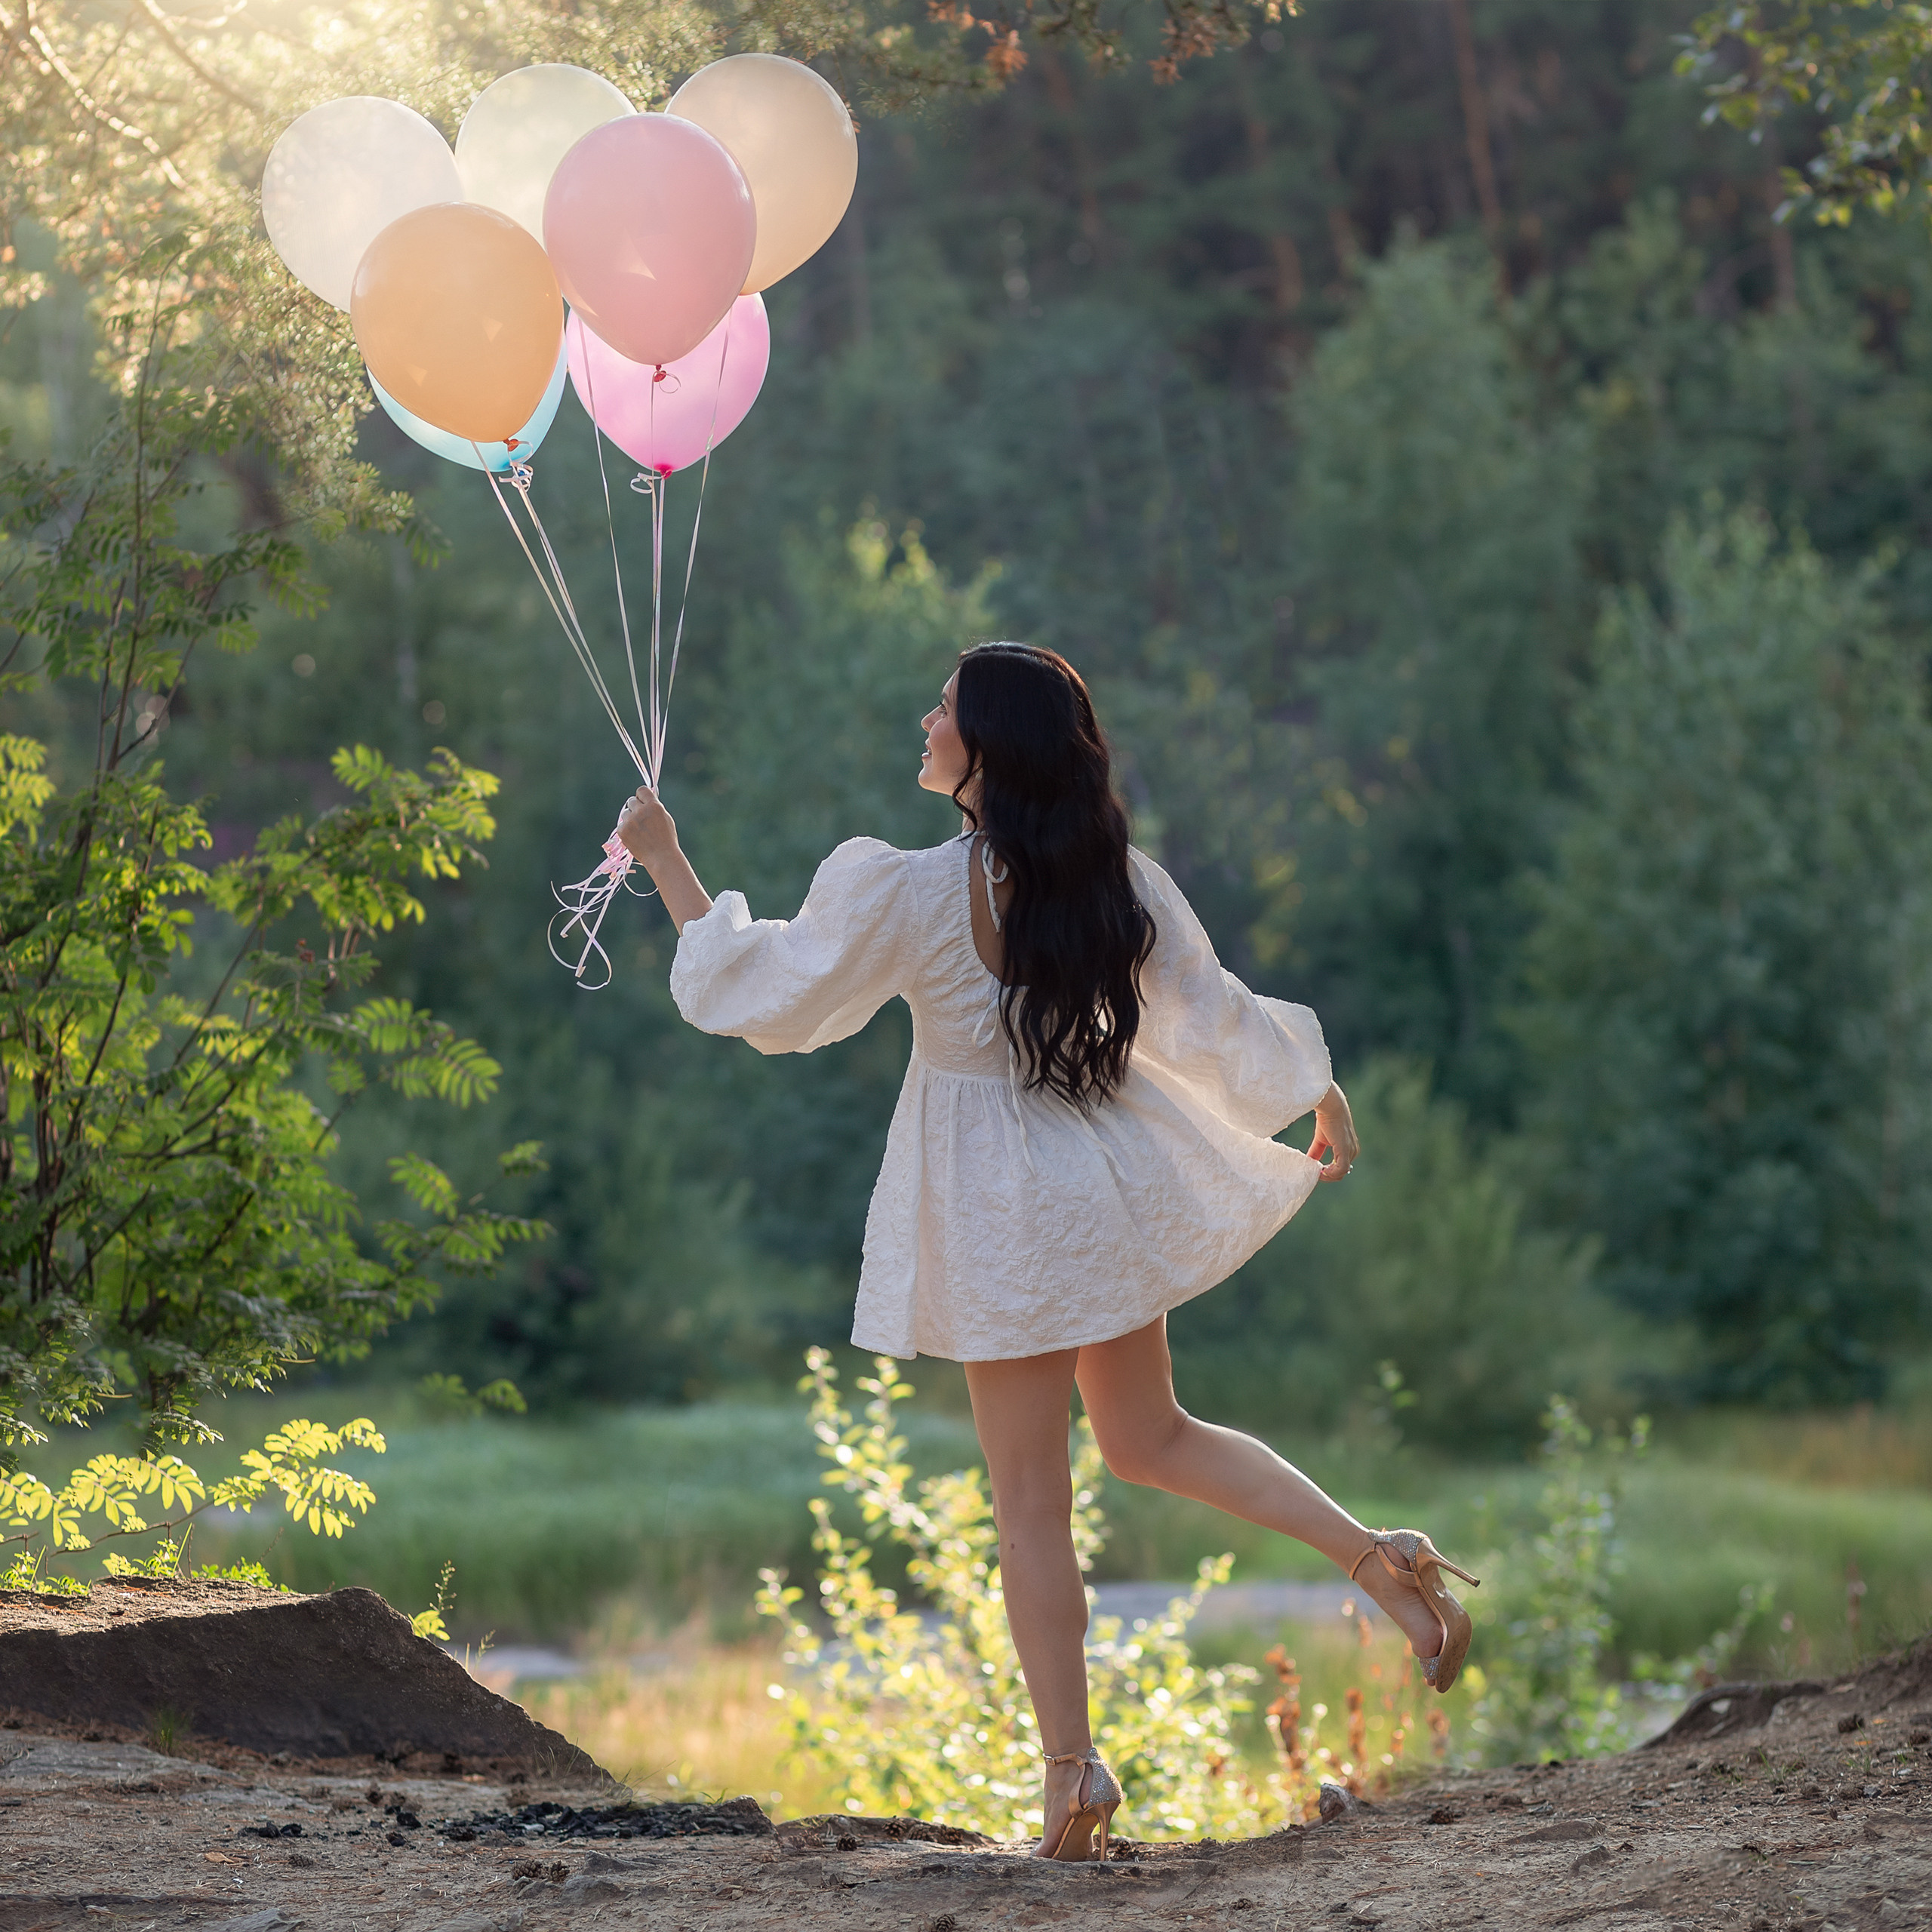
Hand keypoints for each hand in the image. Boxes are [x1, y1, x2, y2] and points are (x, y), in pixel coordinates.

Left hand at [615, 784, 713, 932]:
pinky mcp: (622, 831)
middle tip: (641, 819)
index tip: (643, 802)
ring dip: (630, 818)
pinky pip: (621, 824)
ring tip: (640, 830)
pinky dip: (626, 829)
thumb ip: (654, 806)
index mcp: (654, 806)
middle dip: (635, 808)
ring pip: (625, 813)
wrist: (661, 857)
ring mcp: (630, 821)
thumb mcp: (665, 818)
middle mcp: (641, 811)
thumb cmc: (667, 838)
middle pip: (631, 801)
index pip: (641, 790)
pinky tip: (635, 837)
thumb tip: (644, 798)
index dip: (642, 796)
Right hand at [1308, 1081, 1357, 1181]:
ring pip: (1341, 1173)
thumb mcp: (1321, 1139)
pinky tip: (1321, 1170)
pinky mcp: (1345, 1150)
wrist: (1331, 1107)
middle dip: (1328, 1176)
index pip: (1341, 1168)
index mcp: (1350, 1149)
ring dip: (1328, 1175)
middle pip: (1341, 1173)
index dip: (1329, 1173)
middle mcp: (1353, 1152)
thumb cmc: (1326, 1119)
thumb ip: (1317, 1151)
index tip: (1316, 1170)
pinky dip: (1330, 1173)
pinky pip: (1340, 1169)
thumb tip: (1309, 1162)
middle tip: (1315, 1173)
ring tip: (1317, 1172)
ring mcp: (1350, 1151)